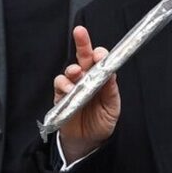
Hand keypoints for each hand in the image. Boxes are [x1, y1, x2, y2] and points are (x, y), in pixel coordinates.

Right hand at [56, 26, 119, 161]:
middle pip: (84, 56)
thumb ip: (111, 91)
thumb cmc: (101, 122)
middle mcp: (87, 78)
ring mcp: (73, 86)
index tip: (101, 54)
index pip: (101, 61)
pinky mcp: (61, 95)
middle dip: (82, 42)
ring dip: (73, 68)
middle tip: (80, 32)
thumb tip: (111, 73)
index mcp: (102, 78)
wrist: (86, 141)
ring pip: (70, 69)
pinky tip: (69, 89)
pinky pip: (59, 85)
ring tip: (77, 73)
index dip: (101, 55)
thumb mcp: (112, 108)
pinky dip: (63, 84)